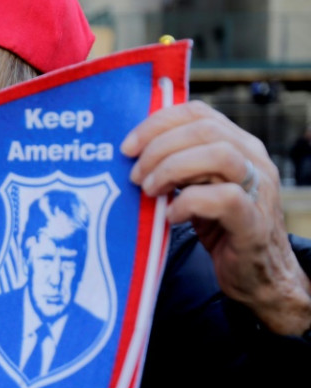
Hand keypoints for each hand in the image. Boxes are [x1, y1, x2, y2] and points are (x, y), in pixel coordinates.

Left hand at [121, 100, 310, 335]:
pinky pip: (225, 198)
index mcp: (237, 144)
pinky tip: (170, 215)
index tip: (127, 147)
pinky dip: (189, 202)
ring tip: (150, 191)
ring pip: (219, 155)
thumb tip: (132, 153)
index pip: (197, 113)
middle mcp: (253, 159)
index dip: (157, 124)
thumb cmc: (219, 226)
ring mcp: (259, 189)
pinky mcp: (255, 222)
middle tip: (135, 175)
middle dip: (159, 148)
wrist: (255, 274)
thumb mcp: (196, 186)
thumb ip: (177, 164)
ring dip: (173, 169)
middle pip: (204, 130)